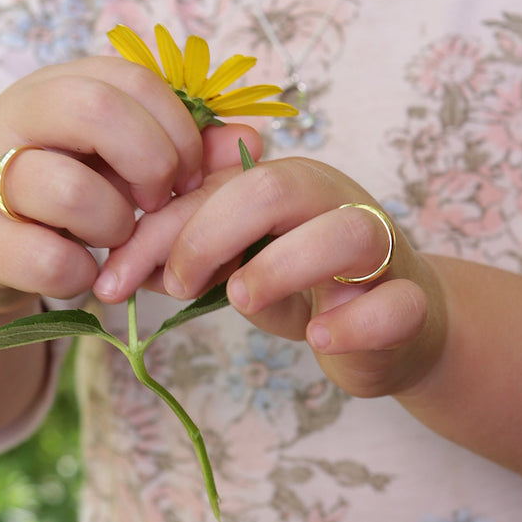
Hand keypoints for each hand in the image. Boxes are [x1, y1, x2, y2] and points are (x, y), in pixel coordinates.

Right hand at [0, 56, 261, 316]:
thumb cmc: (68, 193)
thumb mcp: (122, 162)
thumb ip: (185, 148)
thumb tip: (250, 140)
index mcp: (60, 83)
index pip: (137, 79)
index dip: (180, 129)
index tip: (188, 173)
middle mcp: (18, 114)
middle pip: (99, 111)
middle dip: (151, 163)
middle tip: (157, 201)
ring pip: (72, 190)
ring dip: (113, 226)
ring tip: (108, 234)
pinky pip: (50, 259)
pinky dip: (80, 275)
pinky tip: (77, 269)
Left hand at [99, 156, 446, 397]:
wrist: (397, 323)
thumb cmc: (306, 284)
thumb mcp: (238, 265)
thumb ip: (188, 258)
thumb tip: (121, 268)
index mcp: (282, 183)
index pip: (207, 190)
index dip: (153, 234)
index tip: (110, 282)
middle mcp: (330, 202)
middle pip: (271, 187)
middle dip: (209, 233)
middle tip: (179, 285)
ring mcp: (379, 249)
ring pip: (345, 235)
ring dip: (283, 266)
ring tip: (242, 299)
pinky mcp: (411, 302)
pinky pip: (396, 303)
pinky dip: (356, 321)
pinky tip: (319, 337)